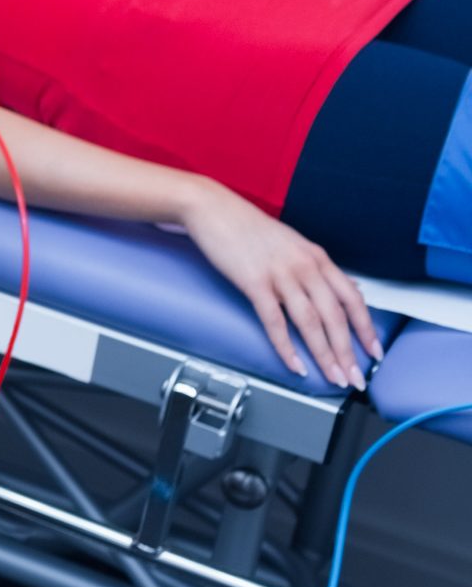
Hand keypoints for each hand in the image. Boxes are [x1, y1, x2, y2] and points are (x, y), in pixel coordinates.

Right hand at [177, 182, 381, 389]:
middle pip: (335, 316)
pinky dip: (286, 346)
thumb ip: (320, 268)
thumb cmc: (250, 228)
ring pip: (310, 322)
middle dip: (348, 351)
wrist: (214, 209)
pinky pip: (275, 321)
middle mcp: (305, 266)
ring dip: (324, 354)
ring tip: (332, 376)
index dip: (367, 328)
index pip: (353, 299)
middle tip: (356, 377)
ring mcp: (280, 274)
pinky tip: (295, 364)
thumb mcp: (294, 244)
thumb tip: (348, 288)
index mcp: (318, 258)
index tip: (374, 352)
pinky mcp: (254, 282)